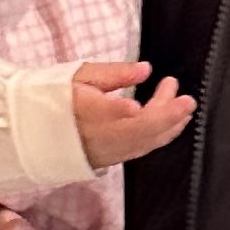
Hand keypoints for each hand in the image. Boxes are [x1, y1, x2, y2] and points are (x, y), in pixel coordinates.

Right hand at [70, 60, 194, 171]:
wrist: (42, 133)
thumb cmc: (61, 98)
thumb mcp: (80, 75)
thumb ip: (113, 72)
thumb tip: (145, 70)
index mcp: (80, 110)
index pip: (99, 112)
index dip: (116, 111)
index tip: (133, 106)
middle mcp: (95, 135)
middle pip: (133, 130)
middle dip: (164, 116)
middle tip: (187, 100)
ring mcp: (105, 150)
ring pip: (142, 142)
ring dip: (169, 125)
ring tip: (186, 108)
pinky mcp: (112, 159)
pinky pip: (141, 148)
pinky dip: (161, 135)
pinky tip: (175, 122)